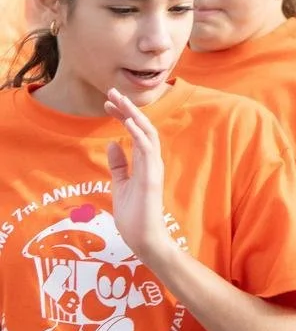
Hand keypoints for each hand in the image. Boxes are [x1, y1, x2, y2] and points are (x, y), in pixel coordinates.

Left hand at [105, 89, 170, 263]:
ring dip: (133, 116)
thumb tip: (112, 144)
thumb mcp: (120, 184)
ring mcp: (153, 168)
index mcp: (144, 162)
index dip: (122, 116)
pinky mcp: (152, 177)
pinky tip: (129, 123)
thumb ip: (119, 164)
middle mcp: (151, 161)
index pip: (135, 131)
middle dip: (127, 108)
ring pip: (147, 133)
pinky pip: (148, 150)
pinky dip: (140, 134)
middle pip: (142, 127)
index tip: (107, 104)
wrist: (143, 238)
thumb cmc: (134, 215)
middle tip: (111, 92)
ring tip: (119, 101)